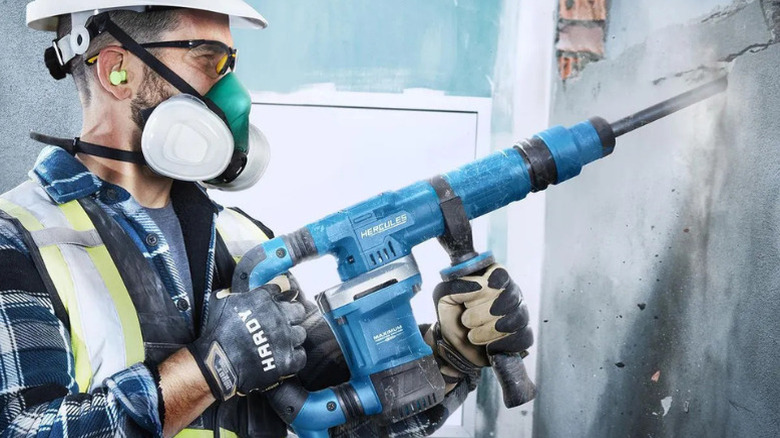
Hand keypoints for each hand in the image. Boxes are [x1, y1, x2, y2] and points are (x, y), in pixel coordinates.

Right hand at [189, 275, 306, 400]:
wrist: (219, 361)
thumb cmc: (217, 332)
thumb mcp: (221, 303)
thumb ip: (236, 295)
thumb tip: (238, 293)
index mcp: (264, 300)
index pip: (280, 290)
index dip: (279, 296)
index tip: (278, 300)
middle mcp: (279, 316)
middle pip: (298, 310)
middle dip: (292, 315)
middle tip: (284, 322)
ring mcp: (285, 338)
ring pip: (300, 333)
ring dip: (293, 337)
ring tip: (283, 342)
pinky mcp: (287, 359)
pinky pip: (300, 356)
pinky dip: (294, 357)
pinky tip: (285, 357)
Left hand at [432, 264, 532, 371]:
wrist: (456, 344)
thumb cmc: (453, 316)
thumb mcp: (445, 296)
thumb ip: (456, 285)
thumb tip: (478, 284)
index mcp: (495, 276)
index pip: (498, 274)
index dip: (479, 291)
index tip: (465, 302)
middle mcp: (512, 291)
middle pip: (504, 300)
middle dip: (477, 316)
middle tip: (466, 321)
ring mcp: (521, 312)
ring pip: (512, 321)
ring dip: (484, 332)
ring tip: (473, 334)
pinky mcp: (525, 334)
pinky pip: (520, 338)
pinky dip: (498, 345)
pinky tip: (488, 345)